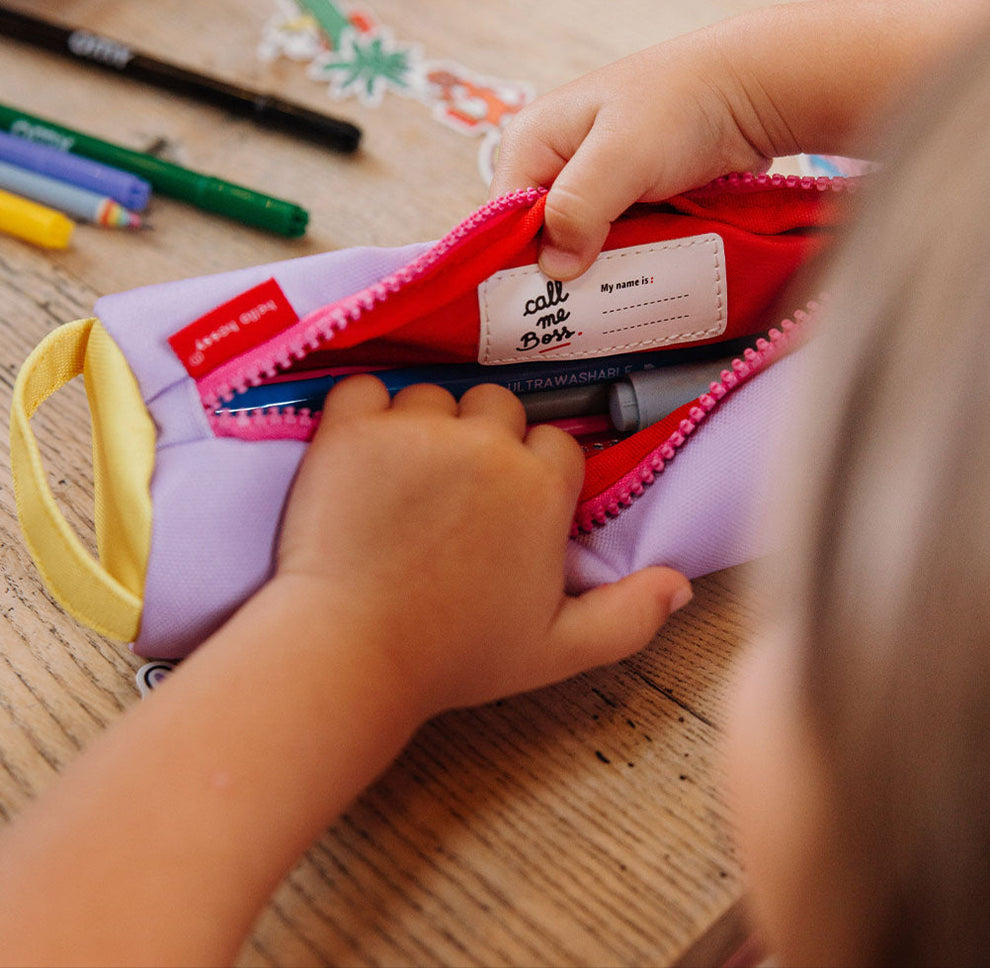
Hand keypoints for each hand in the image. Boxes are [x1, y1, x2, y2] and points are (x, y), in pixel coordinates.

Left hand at [275, 376, 690, 718]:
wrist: (349, 653)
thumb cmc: (453, 656)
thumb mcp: (556, 650)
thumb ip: (627, 617)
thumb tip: (680, 584)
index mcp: (539, 489)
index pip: (553, 444)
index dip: (531, 475)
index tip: (505, 509)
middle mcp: (485, 446)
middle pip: (498, 407)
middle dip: (483, 439)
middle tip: (452, 493)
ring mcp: (416, 432)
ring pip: (433, 397)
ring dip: (424, 427)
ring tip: (403, 482)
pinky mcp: (353, 429)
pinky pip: (366, 389)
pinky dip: (362, 411)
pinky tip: (361, 453)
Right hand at [492, 0, 989, 282]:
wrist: (752, 90)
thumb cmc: (683, 107)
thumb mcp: (622, 155)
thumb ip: (579, 208)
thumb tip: (553, 270)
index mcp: (531, 141)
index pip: (500, 220)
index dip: (518, 261)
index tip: (544, 303)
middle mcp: (553, 162)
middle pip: (535, 238)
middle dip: (559, 273)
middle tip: (584, 310)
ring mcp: (590, 181)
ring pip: (574, 246)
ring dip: (594, 272)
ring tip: (613, 302)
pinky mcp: (624, 197)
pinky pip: (608, 243)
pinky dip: (620, 263)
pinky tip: (636, 282)